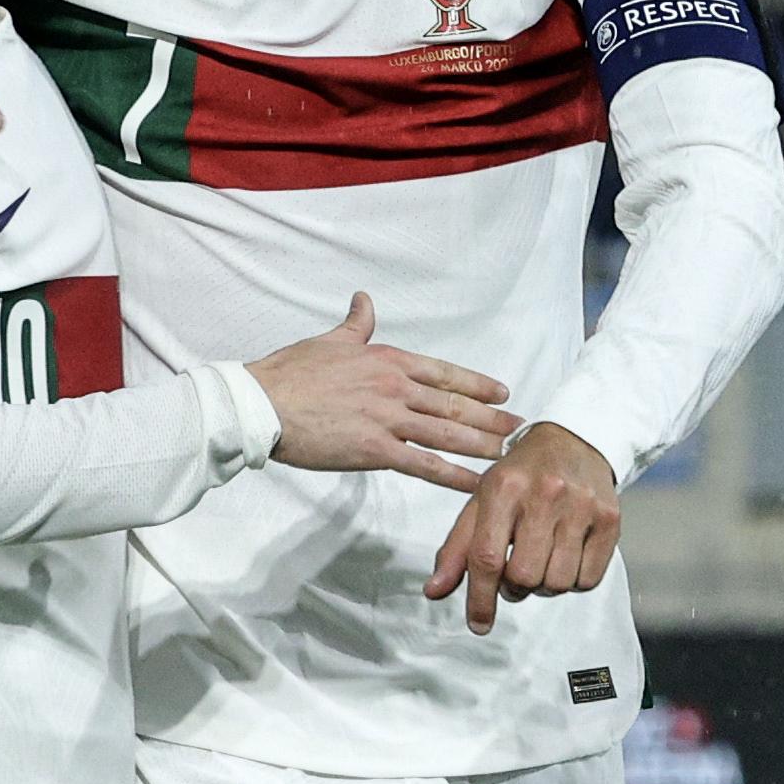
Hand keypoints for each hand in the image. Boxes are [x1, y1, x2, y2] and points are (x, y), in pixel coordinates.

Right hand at [244, 293, 518, 494]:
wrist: (263, 404)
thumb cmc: (291, 372)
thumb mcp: (330, 340)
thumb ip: (356, 324)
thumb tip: (364, 300)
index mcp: (388, 361)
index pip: (444, 373)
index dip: (476, 385)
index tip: (501, 393)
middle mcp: (396, 387)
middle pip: (454, 404)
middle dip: (491, 418)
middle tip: (520, 428)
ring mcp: (388, 419)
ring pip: (447, 433)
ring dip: (482, 444)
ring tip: (508, 455)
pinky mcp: (375, 450)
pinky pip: (424, 465)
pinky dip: (454, 475)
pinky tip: (477, 483)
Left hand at [424, 422, 621, 636]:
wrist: (574, 439)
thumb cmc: (520, 476)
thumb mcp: (481, 501)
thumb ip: (457, 548)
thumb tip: (434, 591)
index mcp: (503, 487)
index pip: (487, 557)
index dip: (479, 598)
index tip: (478, 623)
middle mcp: (544, 494)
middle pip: (524, 576)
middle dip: (514, 588)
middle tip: (515, 573)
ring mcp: (581, 506)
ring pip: (557, 582)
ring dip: (544, 586)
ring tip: (540, 562)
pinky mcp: (610, 519)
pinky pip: (588, 579)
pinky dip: (573, 581)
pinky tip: (565, 558)